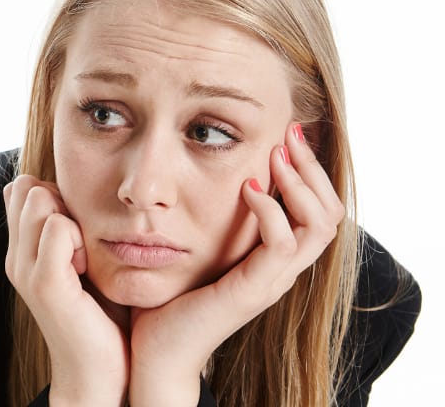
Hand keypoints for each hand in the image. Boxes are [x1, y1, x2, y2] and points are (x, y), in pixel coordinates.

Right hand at [4, 175, 127, 405]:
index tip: (76, 229)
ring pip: (40, 199)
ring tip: (83, 256)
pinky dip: (76, 237)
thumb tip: (78, 194)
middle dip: (59, 199)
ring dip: (70, 217)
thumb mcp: (83, 263)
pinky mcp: (44, 284)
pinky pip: (57, 227)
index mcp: (21, 252)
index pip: (21, 187)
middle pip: (26, 186)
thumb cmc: (103, 317)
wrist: (101, 373)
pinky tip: (85, 267)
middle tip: (81, 242)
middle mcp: (15, 258)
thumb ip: (74, 232)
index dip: (52, 193)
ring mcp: (25, 270)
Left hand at [127, 124, 345, 405]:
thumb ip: (211, 216)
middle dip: (312, 166)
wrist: (154, 351)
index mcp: (273, 258)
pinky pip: (282, 245)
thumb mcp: (197, 247)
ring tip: (275, 155)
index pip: (317, 209)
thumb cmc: (169, 299)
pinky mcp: (253, 290)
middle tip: (290, 132)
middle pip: (330, 212)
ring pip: (320, 225)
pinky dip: (270, 211)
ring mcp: (272, 281)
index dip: (309, 170)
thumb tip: (204, 174)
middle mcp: (281, 269)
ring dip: (300, 183)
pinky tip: (247, 189)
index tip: (285, 133)